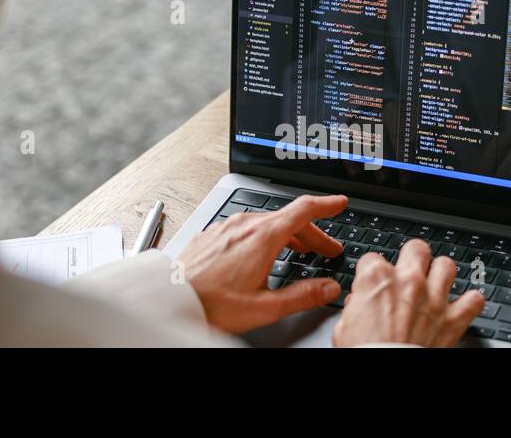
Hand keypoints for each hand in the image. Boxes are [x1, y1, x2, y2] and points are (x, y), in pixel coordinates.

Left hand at [178, 195, 347, 332]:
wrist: (170, 300)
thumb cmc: (212, 304)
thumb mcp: (265, 307)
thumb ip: (303, 296)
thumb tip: (328, 289)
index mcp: (262, 237)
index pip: (304, 210)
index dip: (326, 205)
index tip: (339, 203)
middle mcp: (244, 224)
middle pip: (288, 218)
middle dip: (312, 233)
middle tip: (325, 251)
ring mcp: (226, 227)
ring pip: (267, 222)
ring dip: (289, 235)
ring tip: (298, 253)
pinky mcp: (213, 234)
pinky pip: (246, 228)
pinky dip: (265, 236)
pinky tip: (263, 255)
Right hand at [333, 240, 483, 346]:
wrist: (385, 375)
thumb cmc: (365, 352)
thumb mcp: (343, 327)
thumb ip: (353, 307)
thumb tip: (357, 303)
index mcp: (377, 279)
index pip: (373, 257)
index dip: (372, 269)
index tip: (373, 279)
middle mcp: (409, 283)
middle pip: (417, 249)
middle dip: (412, 256)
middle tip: (409, 268)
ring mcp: (434, 299)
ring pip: (447, 266)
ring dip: (441, 273)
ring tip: (436, 281)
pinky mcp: (452, 320)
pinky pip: (473, 300)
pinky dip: (470, 301)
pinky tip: (463, 304)